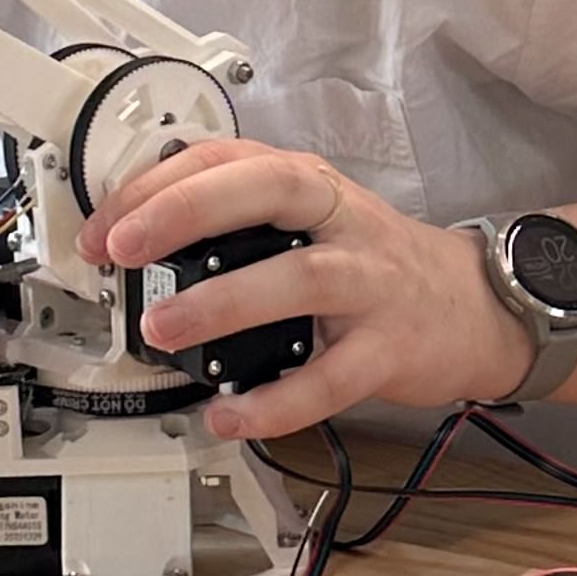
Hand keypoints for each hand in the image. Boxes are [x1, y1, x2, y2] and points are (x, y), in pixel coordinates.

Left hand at [75, 137, 531, 439]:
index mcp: (308, 184)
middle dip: (187, 212)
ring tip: (161, 328)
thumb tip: (136, 230)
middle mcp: (339, 221)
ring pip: (298, 278)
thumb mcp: (310, 218)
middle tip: (122, 248)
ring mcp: (369, 282)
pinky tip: (229, 415)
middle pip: (266, 192)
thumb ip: (239, 216)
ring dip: (223, 302)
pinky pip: (329, 378)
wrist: (473, 306)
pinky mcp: (389, 348)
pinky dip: (277, 400)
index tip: (103, 224)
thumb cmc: (372, 261)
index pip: (226, 160)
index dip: (156, 185)